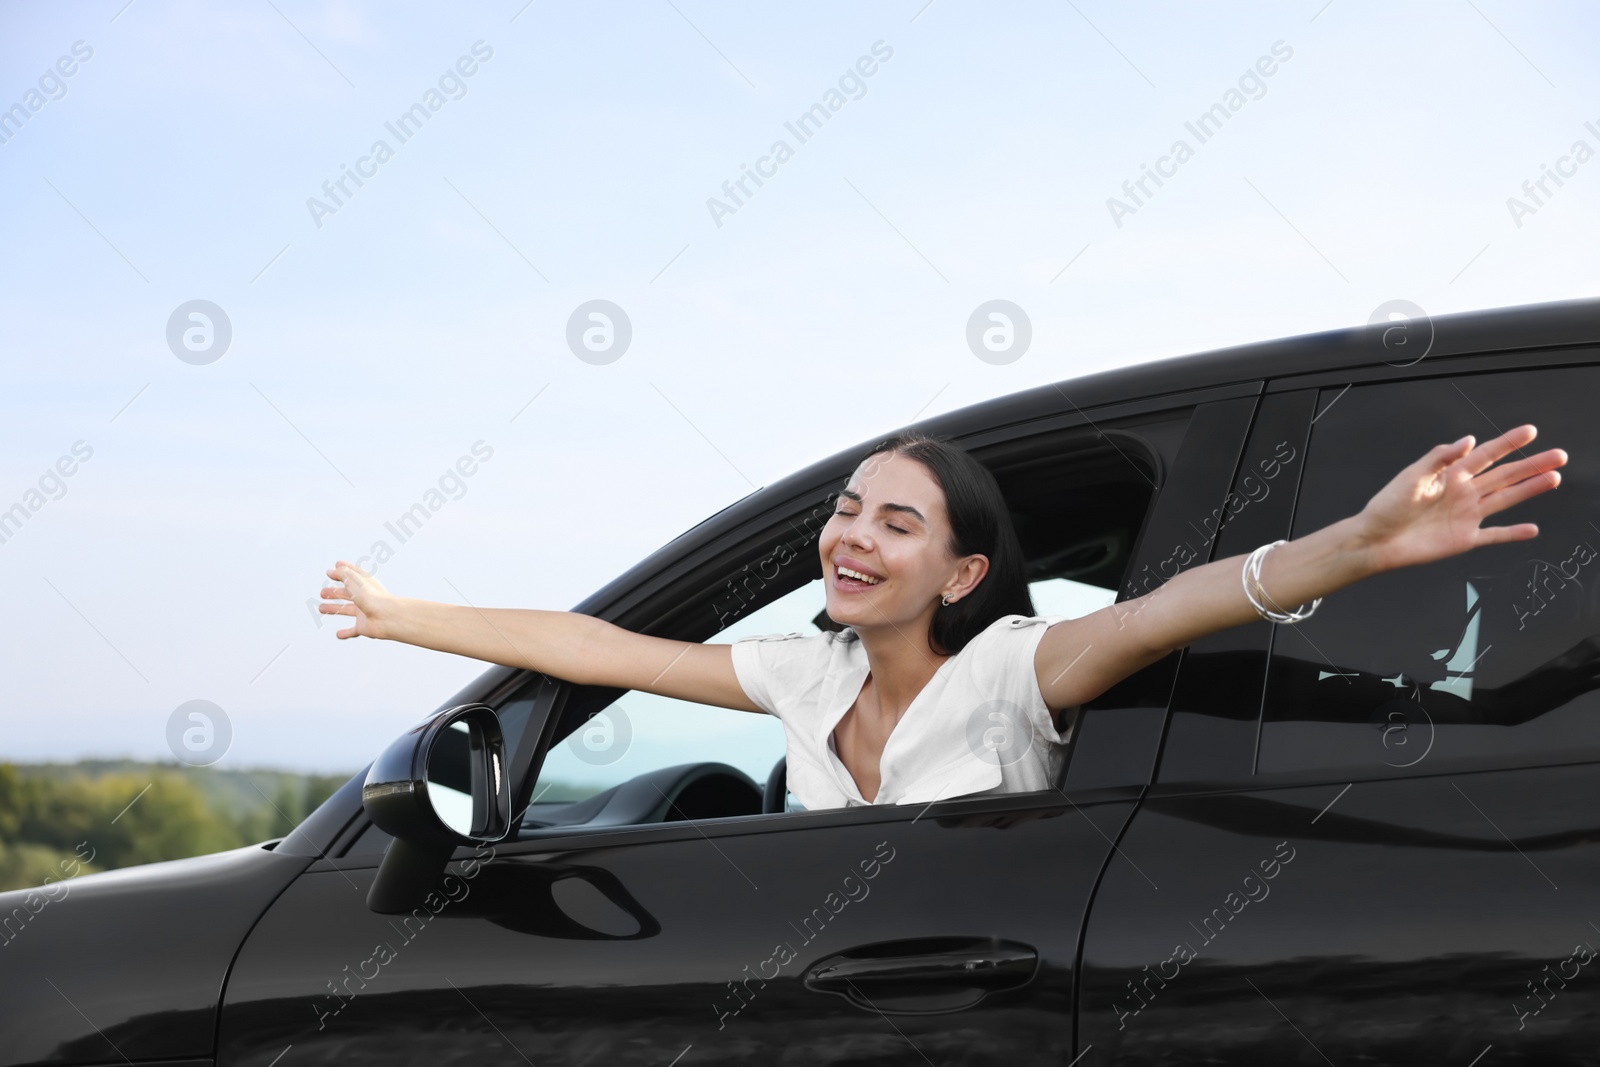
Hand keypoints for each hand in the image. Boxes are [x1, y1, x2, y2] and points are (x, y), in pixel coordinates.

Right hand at [320, 559, 398, 639]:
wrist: (387, 617)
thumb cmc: (372, 596)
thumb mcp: (353, 580)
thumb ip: (342, 573)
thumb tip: (333, 570)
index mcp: (365, 584)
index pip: (354, 575)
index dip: (344, 571)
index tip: (334, 568)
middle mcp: (365, 597)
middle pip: (347, 593)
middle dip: (334, 592)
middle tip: (322, 593)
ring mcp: (365, 612)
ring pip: (347, 610)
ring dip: (334, 609)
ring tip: (321, 608)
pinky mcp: (364, 627)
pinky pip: (354, 631)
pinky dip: (346, 632)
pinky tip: (339, 634)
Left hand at [1356, 424, 1567, 573]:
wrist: (1376, 541)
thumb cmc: (1387, 507)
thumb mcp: (1411, 476)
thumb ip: (1440, 458)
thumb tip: (1469, 440)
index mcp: (1450, 475)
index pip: (1486, 454)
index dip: (1508, 443)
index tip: (1530, 432)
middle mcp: (1463, 493)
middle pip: (1505, 475)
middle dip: (1531, 465)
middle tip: (1559, 455)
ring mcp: (1466, 516)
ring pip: (1506, 499)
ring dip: (1530, 489)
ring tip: (1554, 478)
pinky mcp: (1464, 538)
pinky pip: (1494, 535)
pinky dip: (1513, 533)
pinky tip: (1532, 529)